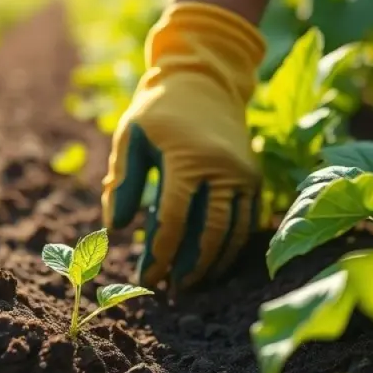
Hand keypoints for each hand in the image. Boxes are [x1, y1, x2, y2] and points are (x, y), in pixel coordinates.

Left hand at [102, 3, 264, 289]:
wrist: (205, 79)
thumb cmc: (159, 110)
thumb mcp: (131, 136)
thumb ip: (123, 182)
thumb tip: (118, 229)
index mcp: (189, 159)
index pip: (173, 220)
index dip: (158, 255)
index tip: (144, 280)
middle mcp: (224, 170)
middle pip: (208, 234)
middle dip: (187, 269)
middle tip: (168, 293)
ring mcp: (244, 176)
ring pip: (232, 234)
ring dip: (211, 266)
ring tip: (188, 287)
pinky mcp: (255, 179)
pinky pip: (246, 223)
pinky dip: (230, 249)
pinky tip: (210, 267)